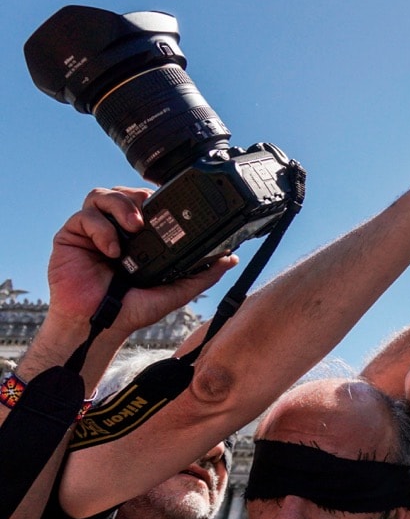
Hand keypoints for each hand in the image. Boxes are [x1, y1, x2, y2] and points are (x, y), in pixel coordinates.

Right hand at [46, 188, 235, 334]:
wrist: (98, 326)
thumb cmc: (131, 310)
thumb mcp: (174, 292)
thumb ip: (201, 274)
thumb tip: (230, 259)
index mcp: (139, 238)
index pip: (146, 204)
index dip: (155, 196)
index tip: (170, 197)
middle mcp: (115, 230)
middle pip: (123, 192)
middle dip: (138, 196)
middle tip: (150, 212)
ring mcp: (93, 231)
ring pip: (101, 195)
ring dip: (120, 204)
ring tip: (134, 226)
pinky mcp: (71, 236)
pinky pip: (84, 216)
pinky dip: (101, 228)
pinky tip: (112, 250)